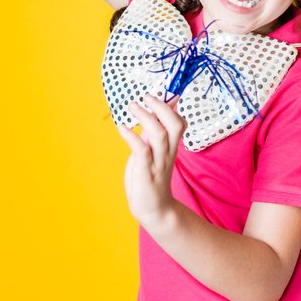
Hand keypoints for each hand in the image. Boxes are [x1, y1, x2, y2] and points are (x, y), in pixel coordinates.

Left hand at [118, 95, 183, 226]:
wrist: (153, 208)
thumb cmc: (150, 178)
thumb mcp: (152, 152)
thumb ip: (152, 134)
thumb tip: (151, 113)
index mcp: (170, 146)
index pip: (179, 122)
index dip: (173, 106)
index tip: (165, 91)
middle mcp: (167, 152)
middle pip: (175, 124)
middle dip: (162, 107)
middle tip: (147, 97)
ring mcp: (158, 161)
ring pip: (160, 134)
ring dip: (146, 117)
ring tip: (132, 106)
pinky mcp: (146, 171)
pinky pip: (142, 150)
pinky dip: (131, 136)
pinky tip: (121, 128)